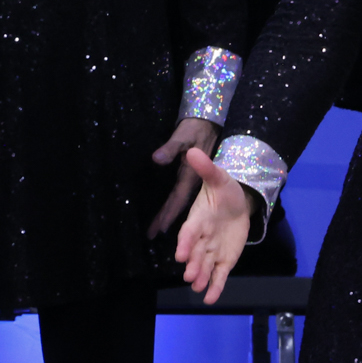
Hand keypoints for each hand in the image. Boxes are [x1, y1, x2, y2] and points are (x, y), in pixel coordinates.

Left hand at [147, 115, 219, 235]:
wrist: (209, 125)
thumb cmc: (194, 131)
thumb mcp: (183, 137)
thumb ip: (171, 148)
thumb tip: (157, 158)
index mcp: (190, 176)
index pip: (177, 199)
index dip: (168, 213)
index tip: (158, 229)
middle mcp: (193, 183)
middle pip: (179, 206)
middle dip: (166, 220)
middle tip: (152, 236)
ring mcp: (195, 182)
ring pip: (182, 203)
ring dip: (172, 217)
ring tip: (160, 232)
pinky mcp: (194, 179)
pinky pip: (184, 196)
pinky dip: (177, 207)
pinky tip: (172, 216)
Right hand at [174, 146, 254, 304]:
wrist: (238, 203)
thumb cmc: (225, 189)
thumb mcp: (219, 177)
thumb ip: (206, 168)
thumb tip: (192, 151)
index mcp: (199, 218)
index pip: (190, 232)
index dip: (185, 242)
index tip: (181, 254)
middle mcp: (203, 237)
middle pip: (196, 253)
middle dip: (193, 265)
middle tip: (189, 277)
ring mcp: (213, 250)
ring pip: (205, 265)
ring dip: (201, 276)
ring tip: (197, 287)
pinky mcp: (225, 259)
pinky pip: (219, 274)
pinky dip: (215, 286)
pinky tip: (210, 298)